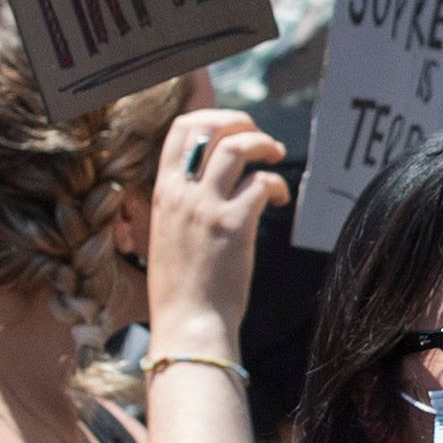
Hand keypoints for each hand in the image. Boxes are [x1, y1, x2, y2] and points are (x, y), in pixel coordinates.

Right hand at [141, 107, 291, 356]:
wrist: (188, 324)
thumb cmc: (181, 287)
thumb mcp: (167, 234)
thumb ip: (183, 203)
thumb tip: (210, 180)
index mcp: (162, 192)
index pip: (180, 129)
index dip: (211, 118)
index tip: (232, 130)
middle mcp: (181, 193)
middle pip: (209, 127)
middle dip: (240, 122)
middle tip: (258, 138)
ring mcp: (206, 206)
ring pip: (238, 147)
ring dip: (264, 144)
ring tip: (276, 155)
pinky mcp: (233, 224)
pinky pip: (261, 182)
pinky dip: (276, 184)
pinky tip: (279, 198)